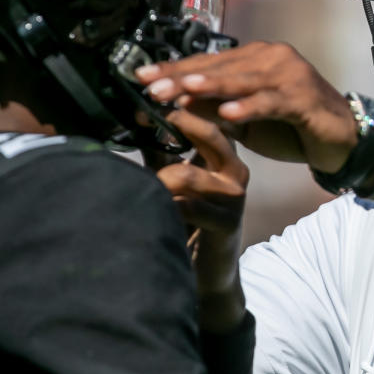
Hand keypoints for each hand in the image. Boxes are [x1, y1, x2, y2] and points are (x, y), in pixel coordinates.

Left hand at [135, 42, 357, 173]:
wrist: (340, 140)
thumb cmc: (291, 127)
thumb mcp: (245, 120)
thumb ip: (215, 110)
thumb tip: (176, 104)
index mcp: (254, 58)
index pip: (207, 62)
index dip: (174, 69)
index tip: (141, 76)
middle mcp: (271, 58)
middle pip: (220, 67)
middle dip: (182, 78)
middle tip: (150, 86)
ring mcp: (289, 75)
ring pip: (243, 80)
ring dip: (211, 86)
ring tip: (183, 91)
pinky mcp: (304, 97)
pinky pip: (271, 101)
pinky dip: (249, 107)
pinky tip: (229, 114)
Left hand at [149, 108, 248, 331]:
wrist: (209, 271)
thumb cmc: (188, 220)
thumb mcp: (174, 178)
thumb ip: (162, 150)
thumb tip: (138, 116)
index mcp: (225, 155)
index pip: (209, 118)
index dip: (181, 106)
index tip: (147, 102)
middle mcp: (235, 171)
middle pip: (209, 134)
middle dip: (176, 124)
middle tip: (142, 121)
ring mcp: (233, 197)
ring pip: (185, 174)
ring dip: (155, 181)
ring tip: (141, 189)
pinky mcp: (225, 223)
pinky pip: (185, 207)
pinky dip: (161, 207)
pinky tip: (152, 212)